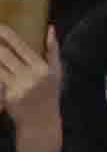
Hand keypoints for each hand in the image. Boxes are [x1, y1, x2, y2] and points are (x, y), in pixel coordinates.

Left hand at [0, 25, 59, 151]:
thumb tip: (50, 28)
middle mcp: (31, 77)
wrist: (42, 123)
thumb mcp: (56, 73)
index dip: (5, 33)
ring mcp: (19, 87)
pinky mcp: (8, 96)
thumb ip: (53, 50)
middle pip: (4, 53)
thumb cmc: (49, 95)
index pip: (19, 45)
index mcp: (42, 68)